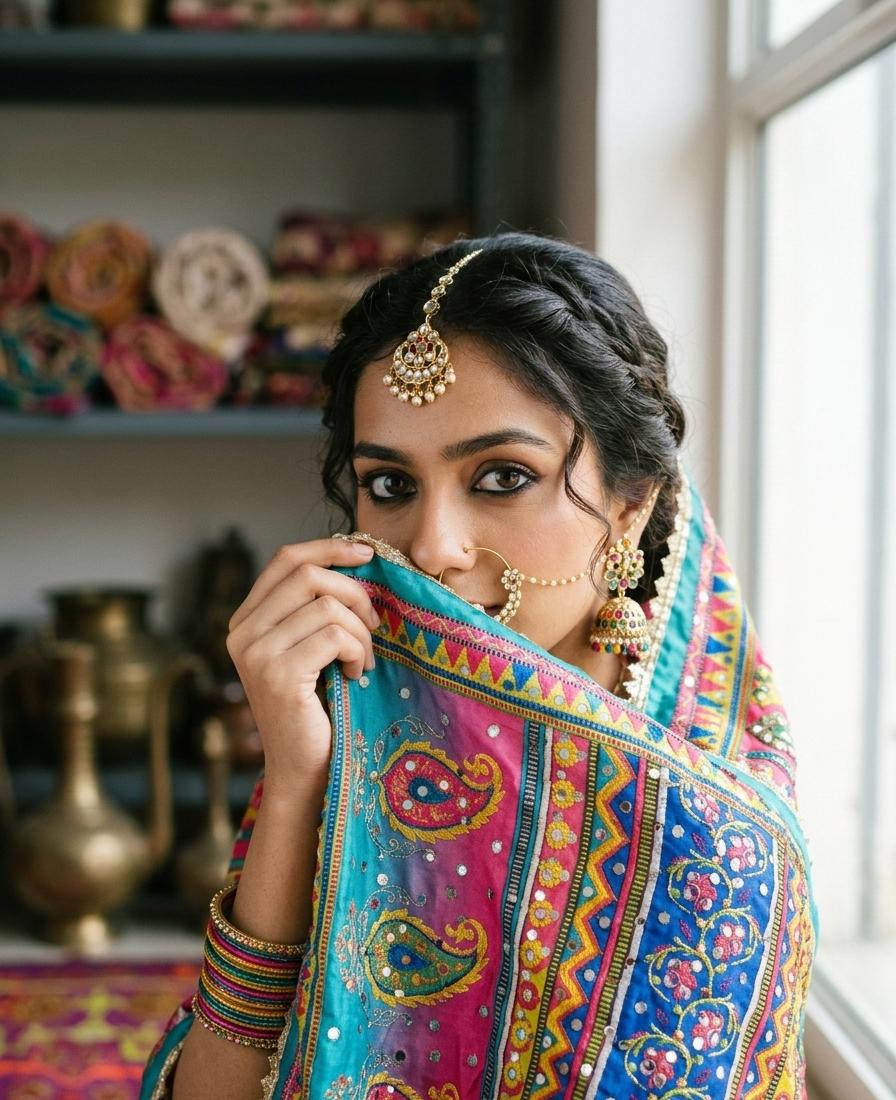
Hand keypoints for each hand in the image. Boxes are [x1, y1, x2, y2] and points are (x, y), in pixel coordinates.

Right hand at [226, 538, 377, 792]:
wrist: (304, 770)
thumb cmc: (316, 708)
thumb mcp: (310, 648)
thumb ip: (315, 608)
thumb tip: (358, 560)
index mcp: (245, 620)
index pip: (285, 559)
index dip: (328, 547)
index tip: (366, 553)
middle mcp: (241, 633)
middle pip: (308, 575)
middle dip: (354, 593)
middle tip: (374, 625)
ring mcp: (256, 654)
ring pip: (327, 606)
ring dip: (360, 632)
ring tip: (362, 661)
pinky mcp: (278, 675)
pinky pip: (334, 636)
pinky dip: (357, 652)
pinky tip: (355, 676)